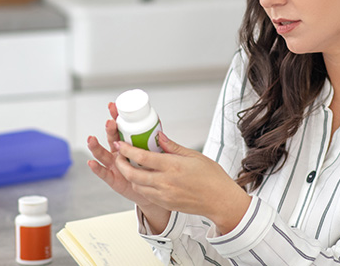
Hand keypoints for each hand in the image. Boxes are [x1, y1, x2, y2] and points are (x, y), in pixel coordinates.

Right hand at [87, 102, 158, 209]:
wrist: (155, 192)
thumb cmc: (155, 171)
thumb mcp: (162, 156)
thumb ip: (163, 146)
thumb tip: (161, 133)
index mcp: (129, 145)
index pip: (121, 128)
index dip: (117, 117)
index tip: (114, 106)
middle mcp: (119, 154)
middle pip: (111, 138)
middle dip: (109, 129)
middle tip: (110, 122)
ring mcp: (114, 166)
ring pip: (103, 154)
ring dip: (96, 146)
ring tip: (91, 139)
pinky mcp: (113, 179)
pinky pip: (104, 173)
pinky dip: (97, 168)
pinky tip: (91, 162)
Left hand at [113, 131, 251, 234]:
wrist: (220, 200)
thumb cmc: (211, 177)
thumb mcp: (194, 155)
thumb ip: (172, 146)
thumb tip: (158, 135)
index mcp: (172, 166)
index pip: (142, 156)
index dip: (127, 150)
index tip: (120, 144)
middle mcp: (165, 182)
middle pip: (132, 173)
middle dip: (121, 164)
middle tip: (119, 156)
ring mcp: (164, 195)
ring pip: (137, 185)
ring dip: (130, 176)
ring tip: (131, 166)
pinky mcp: (165, 203)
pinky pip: (146, 194)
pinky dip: (141, 185)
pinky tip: (144, 178)